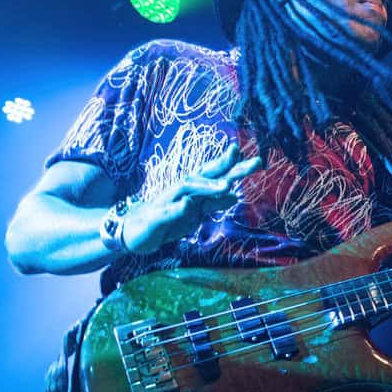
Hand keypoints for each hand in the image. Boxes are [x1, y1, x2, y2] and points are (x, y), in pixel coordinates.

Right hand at [120, 144, 261, 255]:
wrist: (134, 232)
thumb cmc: (167, 221)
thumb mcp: (195, 214)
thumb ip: (213, 203)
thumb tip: (235, 194)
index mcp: (193, 191)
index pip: (215, 175)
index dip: (233, 166)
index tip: (257, 160)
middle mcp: (181, 191)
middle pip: (205, 174)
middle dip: (226, 166)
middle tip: (248, 159)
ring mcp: (167, 202)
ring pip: (187, 189)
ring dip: (207, 186)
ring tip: (227, 186)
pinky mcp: (155, 217)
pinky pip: (167, 212)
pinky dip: (177, 208)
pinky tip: (187, 205)